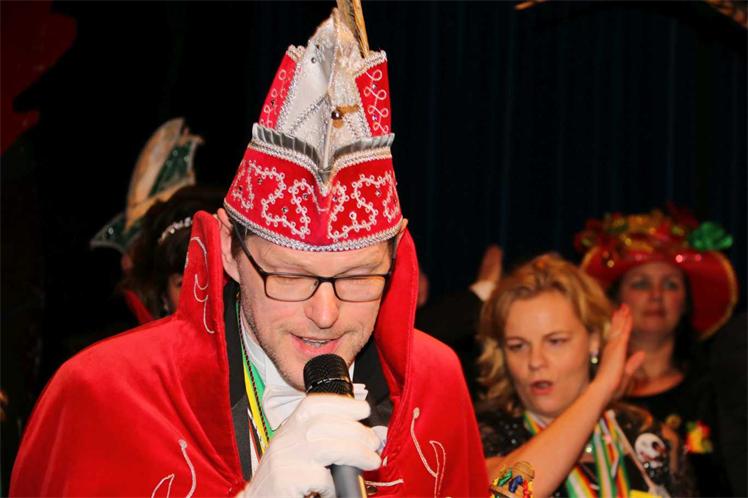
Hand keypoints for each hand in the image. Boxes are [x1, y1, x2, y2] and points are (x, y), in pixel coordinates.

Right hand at [239, 394, 381, 497]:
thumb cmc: (287, 478)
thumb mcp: (303, 451)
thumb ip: (329, 439)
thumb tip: (369, 434)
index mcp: (290, 427)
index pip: (315, 404)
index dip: (343, 404)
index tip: (364, 410)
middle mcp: (285, 439)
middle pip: (326, 424)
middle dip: (358, 432)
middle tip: (374, 444)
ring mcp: (285, 460)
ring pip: (327, 447)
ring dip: (356, 452)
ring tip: (371, 461)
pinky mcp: (286, 481)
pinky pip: (319, 478)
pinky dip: (334, 484)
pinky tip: (335, 488)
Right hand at [593, 305, 645, 400]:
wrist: (603, 390)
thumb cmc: (611, 387)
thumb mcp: (626, 375)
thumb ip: (633, 364)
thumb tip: (642, 354)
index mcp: (612, 355)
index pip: (616, 337)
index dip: (618, 326)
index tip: (619, 317)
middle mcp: (611, 349)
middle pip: (616, 330)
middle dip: (619, 318)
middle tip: (622, 307)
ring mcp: (614, 347)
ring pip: (619, 328)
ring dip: (622, 317)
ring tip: (624, 307)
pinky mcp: (619, 348)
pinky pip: (624, 332)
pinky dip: (626, 323)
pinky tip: (628, 316)